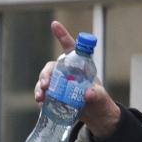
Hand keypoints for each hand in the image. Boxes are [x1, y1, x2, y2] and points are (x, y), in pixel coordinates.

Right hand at [34, 20, 121, 138]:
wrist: (97, 117)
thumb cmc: (100, 102)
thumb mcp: (102, 98)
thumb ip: (97, 95)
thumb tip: (88, 94)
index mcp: (79, 66)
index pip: (70, 48)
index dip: (62, 35)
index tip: (54, 24)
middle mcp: (66, 73)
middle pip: (52, 67)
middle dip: (45, 75)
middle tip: (45, 85)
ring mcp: (59, 84)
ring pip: (45, 81)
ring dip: (40, 87)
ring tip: (40, 98)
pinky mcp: (55, 96)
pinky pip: (44, 94)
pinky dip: (41, 98)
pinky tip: (41, 105)